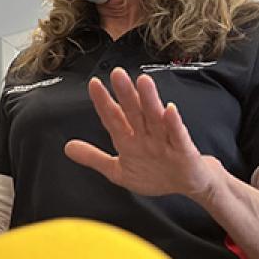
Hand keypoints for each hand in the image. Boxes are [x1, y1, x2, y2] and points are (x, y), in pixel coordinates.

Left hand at [64, 68, 219, 199]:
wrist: (191, 185)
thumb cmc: (156, 174)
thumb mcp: (118, 170)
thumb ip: (94, 158)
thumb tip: (67, 147)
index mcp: (130, 139)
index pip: (113, 118)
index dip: (103, 102)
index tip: (94, 84)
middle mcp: (147, 135)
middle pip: (134, 112)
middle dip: (125, 93)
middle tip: (117, 73)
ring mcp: (165, 141)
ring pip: (156, 118)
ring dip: (149, 100)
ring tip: (143, 82)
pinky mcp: (184, 151)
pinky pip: (178, 136)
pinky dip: (174, 124)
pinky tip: (169, 110)